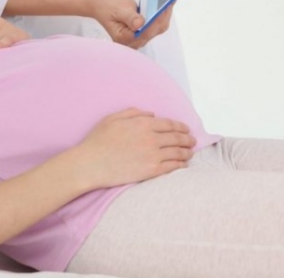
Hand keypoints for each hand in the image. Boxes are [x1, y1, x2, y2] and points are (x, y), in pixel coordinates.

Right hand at [74, 108, 195, 188]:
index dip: (181, 127)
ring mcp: (152, 154)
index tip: (186, 129)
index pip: (169, 124)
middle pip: (176, 137)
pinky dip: (181, 165)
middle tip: (193, 141)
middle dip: (188, 139)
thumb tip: (151, 114)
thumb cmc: (98, 140)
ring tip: (190, 153)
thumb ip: (133, 112)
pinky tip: (183, 165)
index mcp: (143, 124)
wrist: (90, 164)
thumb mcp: (113, 118)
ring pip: (177, 152)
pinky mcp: (151, 170)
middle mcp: (151, 138)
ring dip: (187, 152)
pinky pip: (172, 167)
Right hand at [86, 0, 173, 49]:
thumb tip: (140, 24)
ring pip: (157, 28)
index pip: (146, 31)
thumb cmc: (106, 5)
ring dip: (164, 14)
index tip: (165, 7)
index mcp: (125, 38)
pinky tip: (165, 4)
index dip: (157, 19)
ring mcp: (139, 38)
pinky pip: (156, 24)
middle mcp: (133, 42)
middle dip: (163, 15)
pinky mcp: (143, 31)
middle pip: (154, 30)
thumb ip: (130, 18)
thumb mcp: (118, 9)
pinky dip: (161, 14)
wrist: (100, 4)